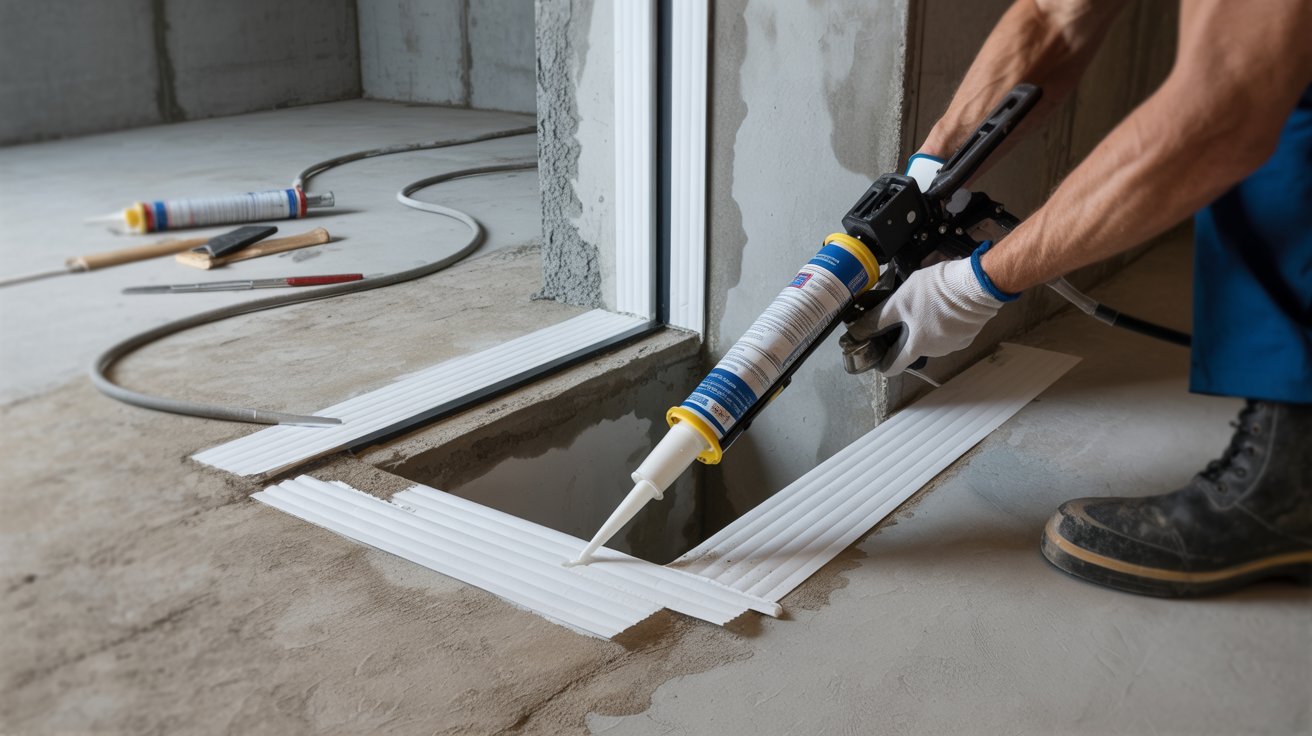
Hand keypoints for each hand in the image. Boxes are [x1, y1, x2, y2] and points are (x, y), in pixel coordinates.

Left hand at [853, 257, 1007, 374]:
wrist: (976, 285)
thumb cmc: (935, 292)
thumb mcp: (899, 301)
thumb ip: (879, 318)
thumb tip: (858, 332)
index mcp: (917, 346)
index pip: (894, 367)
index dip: (882, 362)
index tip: (877, 352)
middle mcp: (936, 352)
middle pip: (913, 348)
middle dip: (906, 335)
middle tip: (902, 314)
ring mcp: (955, 345)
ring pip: (932, 340)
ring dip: (926, 327)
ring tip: (926, 304)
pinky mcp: (969, 335)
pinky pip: (949, 333)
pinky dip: (943, 323)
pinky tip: (944, 306)